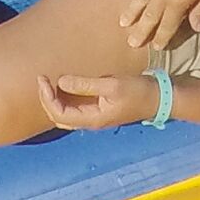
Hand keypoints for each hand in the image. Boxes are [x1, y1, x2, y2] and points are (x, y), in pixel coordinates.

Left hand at [38, 72, 155, 132]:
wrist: (158, 98)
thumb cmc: (137, 91)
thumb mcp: (112, 85)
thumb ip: (86, 84)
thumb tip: (61, 82)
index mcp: (91, 119)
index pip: (59, 113)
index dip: (46, 97)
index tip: (42, 78)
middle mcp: (89, 121)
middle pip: (58, 117)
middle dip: (45, 99)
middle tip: (42, 79)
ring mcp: (94, 117)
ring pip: (65, 114)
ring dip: (53, 99)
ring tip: (48, 82)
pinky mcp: (98, 109)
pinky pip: (74, 107)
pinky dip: (64, 98)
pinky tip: (64, 85)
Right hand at [119, 0, 199, 53]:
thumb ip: (199, 11)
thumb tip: (195, 28)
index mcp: (177, 3)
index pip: (167, 26)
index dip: (162, 38)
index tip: (155, 47)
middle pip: (150, 16)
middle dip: (141, 31)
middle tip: (131, 42)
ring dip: (131, 11)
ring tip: (122, 22)